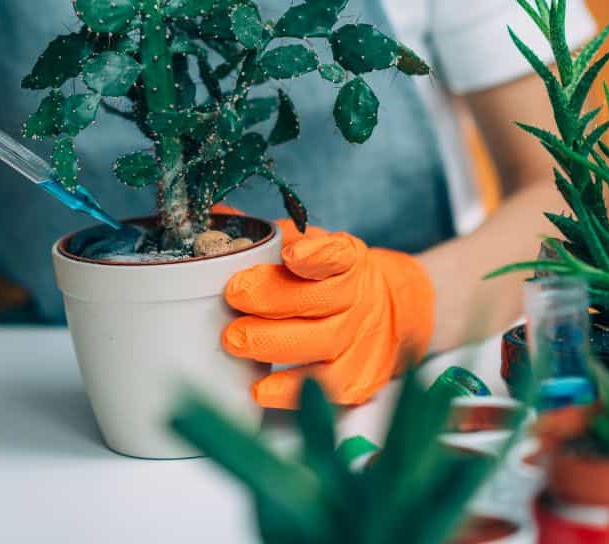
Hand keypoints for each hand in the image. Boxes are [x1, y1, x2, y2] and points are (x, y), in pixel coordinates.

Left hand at [222, 220, 435, 408]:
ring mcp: (361, 339)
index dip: (315, 254)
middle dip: (272, 298)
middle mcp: (357, 298)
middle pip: (320, 300)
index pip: (337, 254)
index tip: (290, 253)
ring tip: (236, 341)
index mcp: (347, 260)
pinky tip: (261, 389)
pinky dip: (292, 391)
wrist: (389, 312)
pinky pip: (327, 388)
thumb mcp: (310, 245)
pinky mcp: (360, 377)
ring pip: (322, 344)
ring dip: (274, 344)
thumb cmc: (331, 278)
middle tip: (234, 296)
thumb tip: (219, 218)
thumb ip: (267, 236)